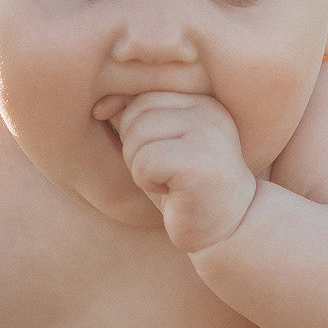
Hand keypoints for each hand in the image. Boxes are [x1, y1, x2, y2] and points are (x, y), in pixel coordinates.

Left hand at [102, 91, 257, 251]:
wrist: (228, 229)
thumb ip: (135, 120)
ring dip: (140, 168)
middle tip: (161, 173)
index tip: (153, 159)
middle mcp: (208, 110)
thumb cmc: (186, 189)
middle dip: (134, 150)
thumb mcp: (158, 146)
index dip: (130, 131)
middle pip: (136, 114)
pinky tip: (171, 192)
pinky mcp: (199, 161)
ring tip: (167, 182)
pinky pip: (145, 162)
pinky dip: (147, 183)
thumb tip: (99, 106)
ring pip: (137, 137)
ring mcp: (207, 133)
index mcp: (200, 101)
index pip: (142, 97)